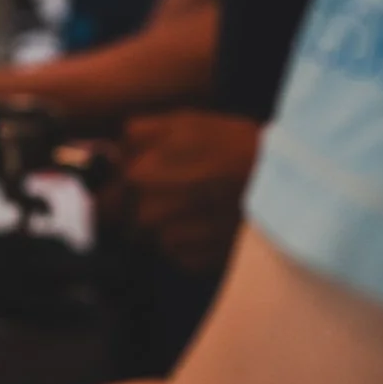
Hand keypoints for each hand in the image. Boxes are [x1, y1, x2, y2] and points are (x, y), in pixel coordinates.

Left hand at [112, 110, 261, 272]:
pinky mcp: (192, 261)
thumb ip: (135, 138)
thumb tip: (108, 156)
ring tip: (202, 205)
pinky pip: (178, 254)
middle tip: (179, 193)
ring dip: (169, 226)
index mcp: (136, 176)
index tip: (132, 189)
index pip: (100, 201)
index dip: (116, 194)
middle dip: (143, 211)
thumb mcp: (182, 122)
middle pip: (127, 222)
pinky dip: (191, 243)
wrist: (282, 182)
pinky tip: (213, 223)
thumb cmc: (233, 144)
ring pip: (153, 238)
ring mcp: (169, 241)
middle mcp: (146, 214)